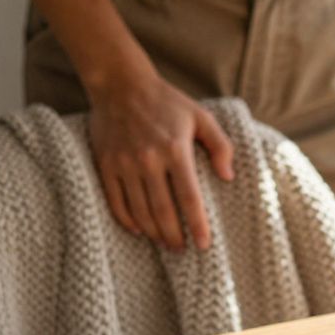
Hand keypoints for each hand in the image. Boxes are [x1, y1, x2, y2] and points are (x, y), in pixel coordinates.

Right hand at [87, 68, 233, 250]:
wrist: (120, 84)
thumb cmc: (167, 102)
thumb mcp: (201, 116)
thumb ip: (220, 145)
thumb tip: (229, 177)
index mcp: (175, 150)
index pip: (189, 197)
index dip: (197, 224)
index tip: (203, 244)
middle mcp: (148, 160)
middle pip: (162, 211)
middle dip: (174, 236)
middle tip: (183, 250)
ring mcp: (124, 164)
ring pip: (139, 211)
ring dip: (153, 233)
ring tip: (165, 243)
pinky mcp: (105, 165)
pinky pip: (115, 202)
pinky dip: (127, 221)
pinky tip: (140, 230)